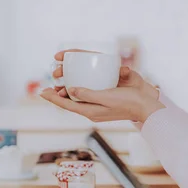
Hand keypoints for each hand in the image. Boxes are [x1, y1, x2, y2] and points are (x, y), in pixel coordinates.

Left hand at [40, 50, 163, 122]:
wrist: (145, 104)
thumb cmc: (127, 102)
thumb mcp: (106, 98)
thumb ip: (88, 95)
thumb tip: (70, 90)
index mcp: (91, 111)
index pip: (67, 105)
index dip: (53, 98)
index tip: (42, 91)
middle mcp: (93, 107)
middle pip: (71, 100)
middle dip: (59, 91)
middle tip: (51, 80)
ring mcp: (100, 101)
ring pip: (79, 95)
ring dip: (68, 87)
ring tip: (60, 78)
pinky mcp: (107, 95)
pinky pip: (90, 90)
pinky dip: (82, 84)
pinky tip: (80, 77)